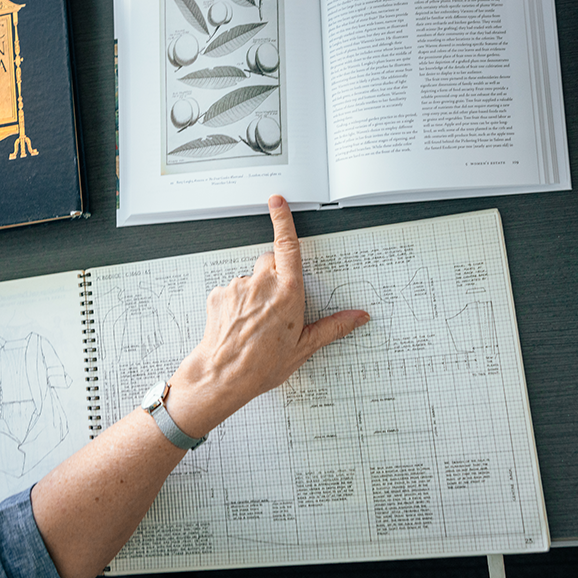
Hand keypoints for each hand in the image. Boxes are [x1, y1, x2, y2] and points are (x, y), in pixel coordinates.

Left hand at [164, 194, 368, 437]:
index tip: (278, 201)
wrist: (223, 376)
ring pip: (249, 279)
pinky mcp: (219, 294)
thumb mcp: (304, 347)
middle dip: (274, 275)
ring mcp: (238, 287)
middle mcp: (262, 283)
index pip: (288, 245)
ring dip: (254, 293)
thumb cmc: (263, 365)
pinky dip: (236, 303)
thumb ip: (333, 327)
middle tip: (276, 305)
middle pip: (269, 262)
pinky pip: (231, 291)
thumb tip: (358, 317)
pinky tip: (239, 325)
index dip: (283, 219)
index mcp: (288, 291)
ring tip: (254, 324)